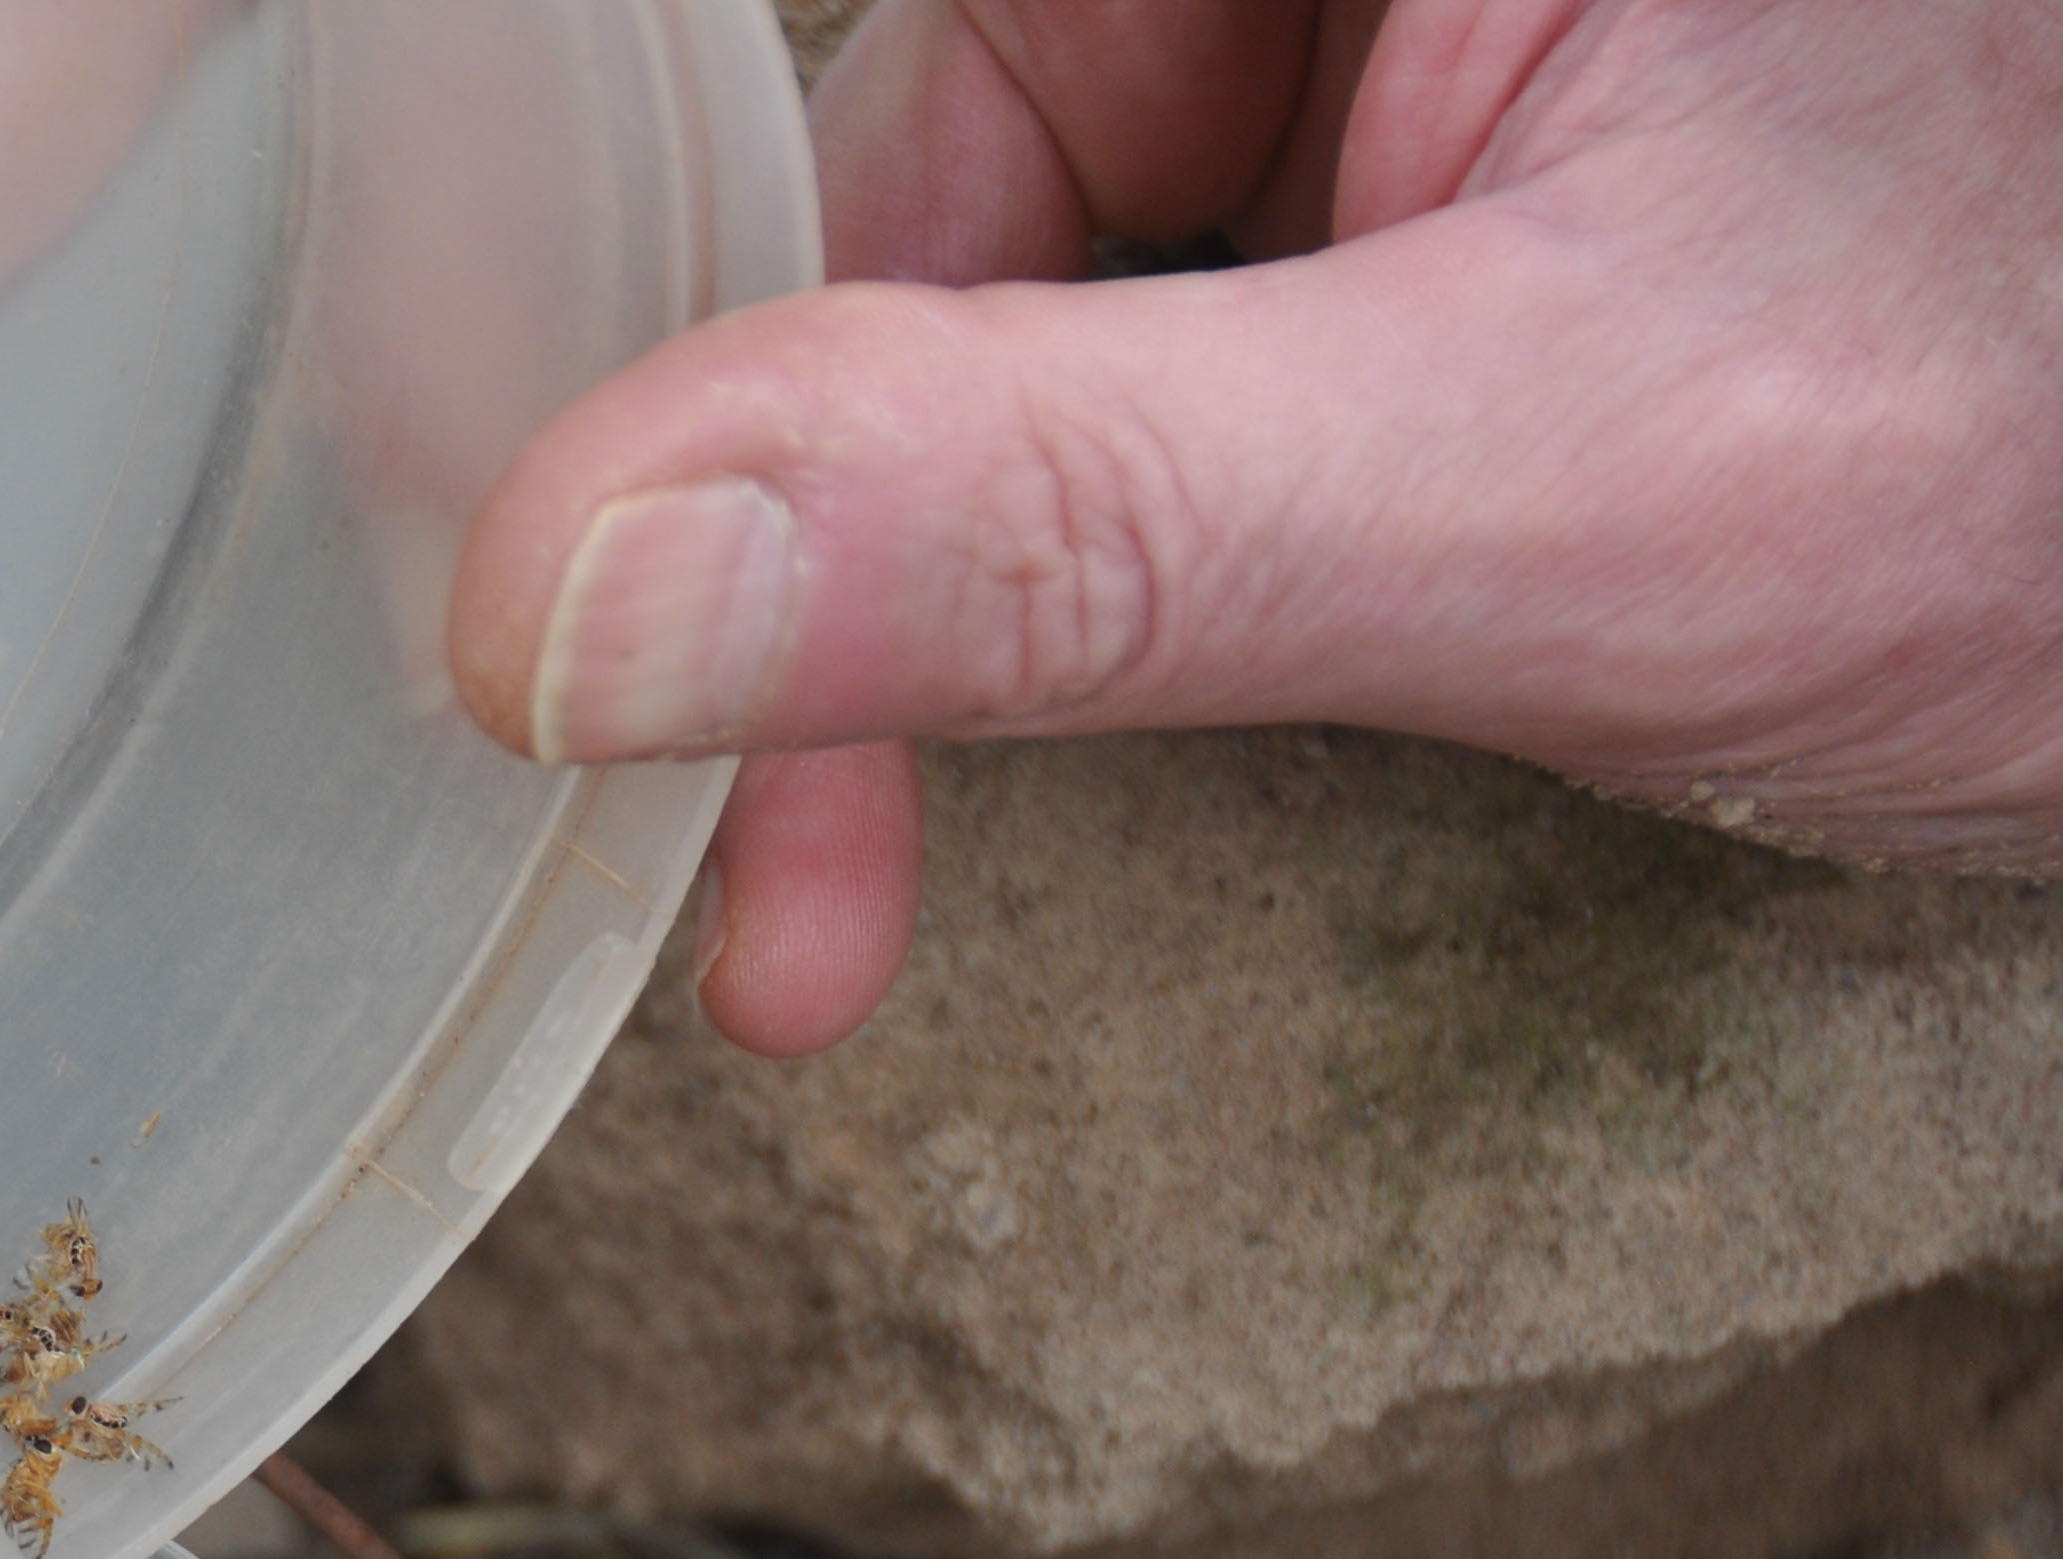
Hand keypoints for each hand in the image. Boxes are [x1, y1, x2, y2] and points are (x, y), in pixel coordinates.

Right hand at [452, 0, 2062, 1053]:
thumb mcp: (1558, 502)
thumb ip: (1076, 529)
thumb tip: (575, 592)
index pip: (897, 63)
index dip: (688, 344)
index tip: (557, 653)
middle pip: (937, 158)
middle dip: (858, 542)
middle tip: (807, 912)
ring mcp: (1402, 24)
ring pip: (1014, 269)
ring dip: (970, 581)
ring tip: (920, 872)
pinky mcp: (1433, 133)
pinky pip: (1139, 323)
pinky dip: (1089, 544)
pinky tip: (1114, 711)